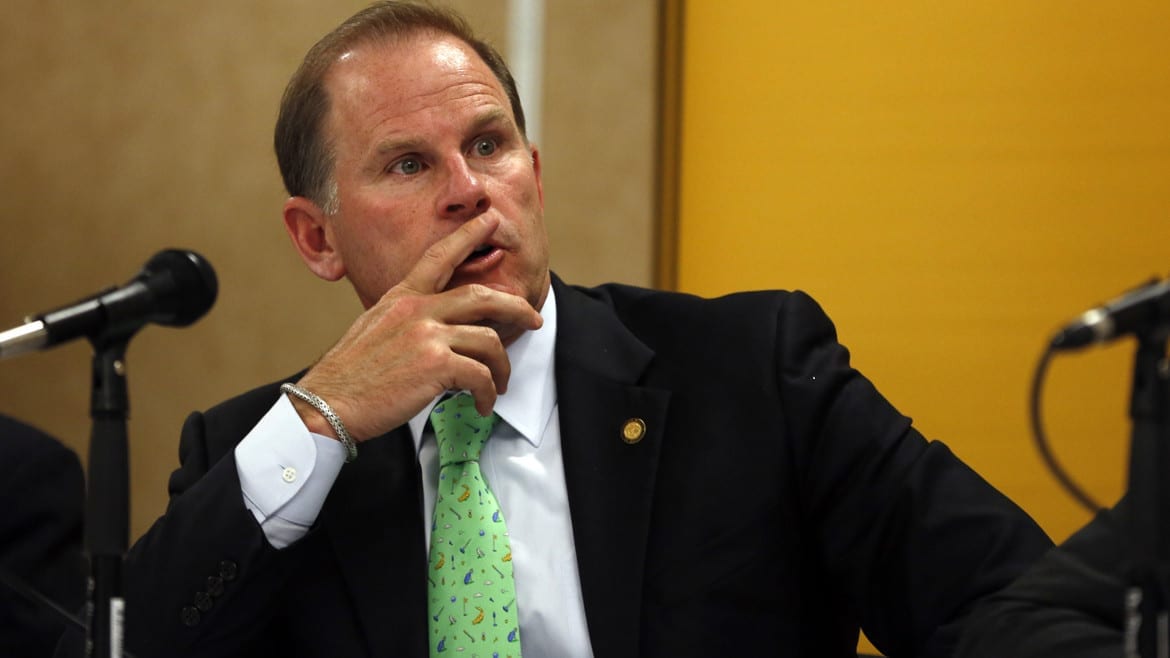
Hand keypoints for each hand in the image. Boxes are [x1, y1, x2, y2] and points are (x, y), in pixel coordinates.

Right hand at [289, 215, 542, 440]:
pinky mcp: (436, 365)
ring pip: (489, 341)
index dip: (469, 235)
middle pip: (483, 296)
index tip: (491, 220)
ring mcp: (427, 335)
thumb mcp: (374, 329)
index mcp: (401, 297)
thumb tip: (433, 330)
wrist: (329, 403)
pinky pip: (480, 375)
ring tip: (499, 385)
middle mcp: (416, 309)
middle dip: (516, 307)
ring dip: (502, 368)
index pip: (440, 256)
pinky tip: (481, 405)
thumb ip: (405, 319)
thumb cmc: (350, 374)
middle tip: (534, 318)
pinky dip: (487, 394)